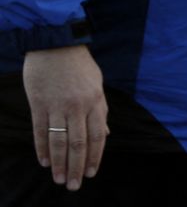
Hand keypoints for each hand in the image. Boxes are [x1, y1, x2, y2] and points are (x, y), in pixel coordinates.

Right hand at [23, 46, 107, 190]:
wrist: (56, 45)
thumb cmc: (79, 65)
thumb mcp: (97, 84)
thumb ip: (100, 110)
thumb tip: (104, 134)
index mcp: (96, 101)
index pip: (97, 136)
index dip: (95, 157)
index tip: (92, 173)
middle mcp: (78, 106)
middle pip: (78, 143)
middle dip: (77, 167)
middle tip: (74, 185)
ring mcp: (57, 106)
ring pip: (59, 141)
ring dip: (59, 163)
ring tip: (59, 179)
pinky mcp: (39, 104)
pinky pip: (40, 131)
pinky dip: (42, 149)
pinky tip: (44, 162)